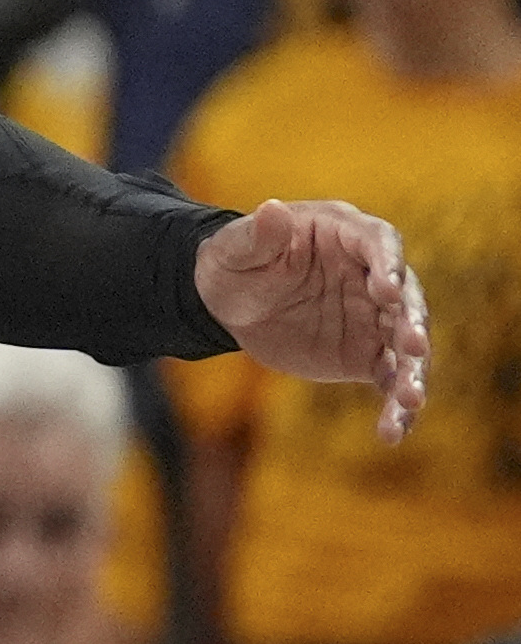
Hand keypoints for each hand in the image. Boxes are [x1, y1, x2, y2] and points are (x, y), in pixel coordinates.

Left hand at [199, 199, 429, 442]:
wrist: (231, 303)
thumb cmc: (234, 262)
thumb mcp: (234, 247)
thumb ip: (257, 234)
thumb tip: (272, 210)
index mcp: (346, 236)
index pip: (379, 244)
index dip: (387, 264)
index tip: (387, 287)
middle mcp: (373, 276)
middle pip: (405, 298)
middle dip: (411, 322)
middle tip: (414, 346)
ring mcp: (375, 318)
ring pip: (405, 345)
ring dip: (413, 372)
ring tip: (411, 400)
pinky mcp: (367, 354)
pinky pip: (390, 380)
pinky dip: (396, 407)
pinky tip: (393, 433)